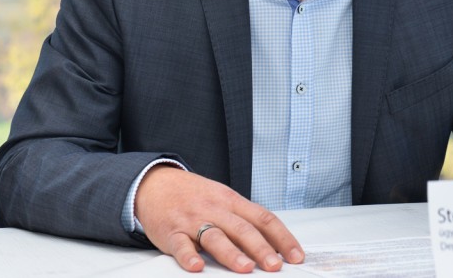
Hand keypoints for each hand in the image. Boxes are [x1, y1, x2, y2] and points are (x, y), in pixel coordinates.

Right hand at [134, 166, 303, 272]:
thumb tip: (274, 245)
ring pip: (215, 236)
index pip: (264, 219)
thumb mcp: (224, 201)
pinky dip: (188, 256)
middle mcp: (216, 210)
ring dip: (231, 253)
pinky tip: (197, 267)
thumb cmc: (196, 196)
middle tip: (275, 266)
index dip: (283, 238)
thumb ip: (245, 220)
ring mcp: (193, 220)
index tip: (296, 256)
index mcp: (233, 202)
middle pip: (243, 229)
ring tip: (246, 268)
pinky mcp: (172, 232)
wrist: (157, 184)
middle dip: (262, 249)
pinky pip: (181, 245)